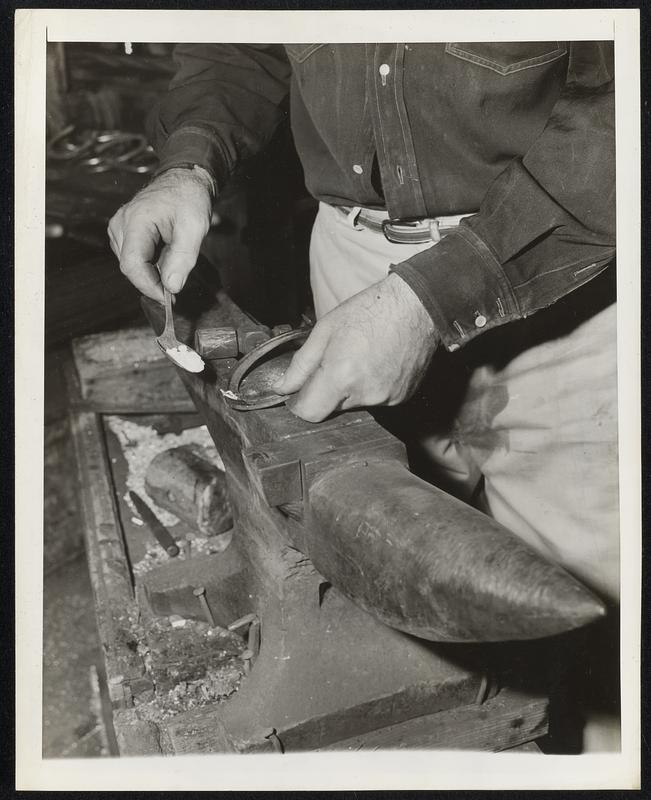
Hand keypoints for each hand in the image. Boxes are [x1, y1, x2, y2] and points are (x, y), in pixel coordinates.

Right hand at [107, 167, 213, 302]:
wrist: (183, 179)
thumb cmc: (189, 198)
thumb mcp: (195, 227)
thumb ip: (183, 258)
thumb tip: (172, 286)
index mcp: (136, 220)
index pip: (132, 264)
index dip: (148, 286)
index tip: (168, 298)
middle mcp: (121, 224)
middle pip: (130, 267)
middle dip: (152, 282)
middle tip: (175, 289)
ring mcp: (119, 227)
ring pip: (130, 265)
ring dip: (150, 273)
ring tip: (172, 265)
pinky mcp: (123, 232)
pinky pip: (132, 257)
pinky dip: (148, 265)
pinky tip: (163, 258)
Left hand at [273, 273, 438, 421]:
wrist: (416, 307)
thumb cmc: (371, 310)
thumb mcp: (325, 330)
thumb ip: (301, 364)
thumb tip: (283, 387)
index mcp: (341, 375)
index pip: (310, 412)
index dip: (301, 404)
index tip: (301, 393)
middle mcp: (365, 393)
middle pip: (332, 409)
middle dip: (328, 391)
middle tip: (338, 361)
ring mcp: (386, 398)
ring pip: (355, 404)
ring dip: (351, 389)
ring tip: (362, 358)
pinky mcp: (401, 398)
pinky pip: (376, 400)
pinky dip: (372, 386)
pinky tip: (378, 363)